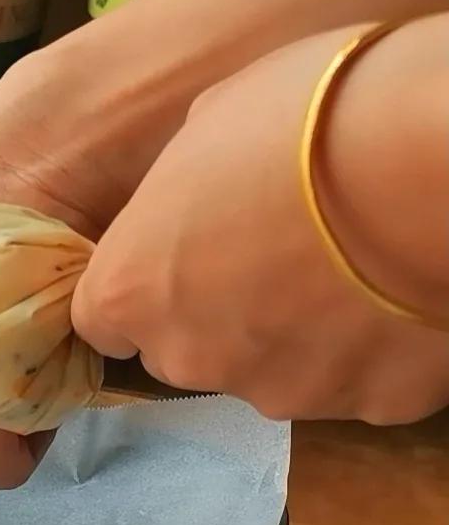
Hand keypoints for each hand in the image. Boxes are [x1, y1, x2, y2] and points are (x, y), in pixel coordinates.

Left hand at [73, 26, 448, 423]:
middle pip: (185, 351)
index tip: (188, 254)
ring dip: (300, 335)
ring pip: (274, 373)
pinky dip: (375, 349)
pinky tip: (403, 293)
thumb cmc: (307, 118)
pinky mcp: (369, 406)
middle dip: (221, 315)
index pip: (107, 317)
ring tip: (354, 267)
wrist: (432, 158)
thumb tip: (196, 199)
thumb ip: (182, 190)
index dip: (149, 287)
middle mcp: (190, 358)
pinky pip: (360, 381)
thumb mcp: (211, 123)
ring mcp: (281, 390)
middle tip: (282, 253)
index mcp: (130, 291)